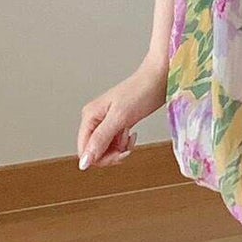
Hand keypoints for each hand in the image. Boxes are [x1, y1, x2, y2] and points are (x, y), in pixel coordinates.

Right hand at [76, 56, 166, 170]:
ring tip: (130, 138)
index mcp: (89, 117)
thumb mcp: (119, 118)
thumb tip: (84, 162)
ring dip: (120, 149)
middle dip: (112, 154)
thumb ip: (100, 140)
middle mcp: (94, 120)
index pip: (84, 150)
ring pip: (106, 149)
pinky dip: (125, 145)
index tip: (118, 155)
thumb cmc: (140, 92)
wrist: (158, 80)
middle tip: (126, 148)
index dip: (100, 158)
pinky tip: (132, 135)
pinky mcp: (117, 124)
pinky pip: (115, 144)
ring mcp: (105, 122)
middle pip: (94, 152)